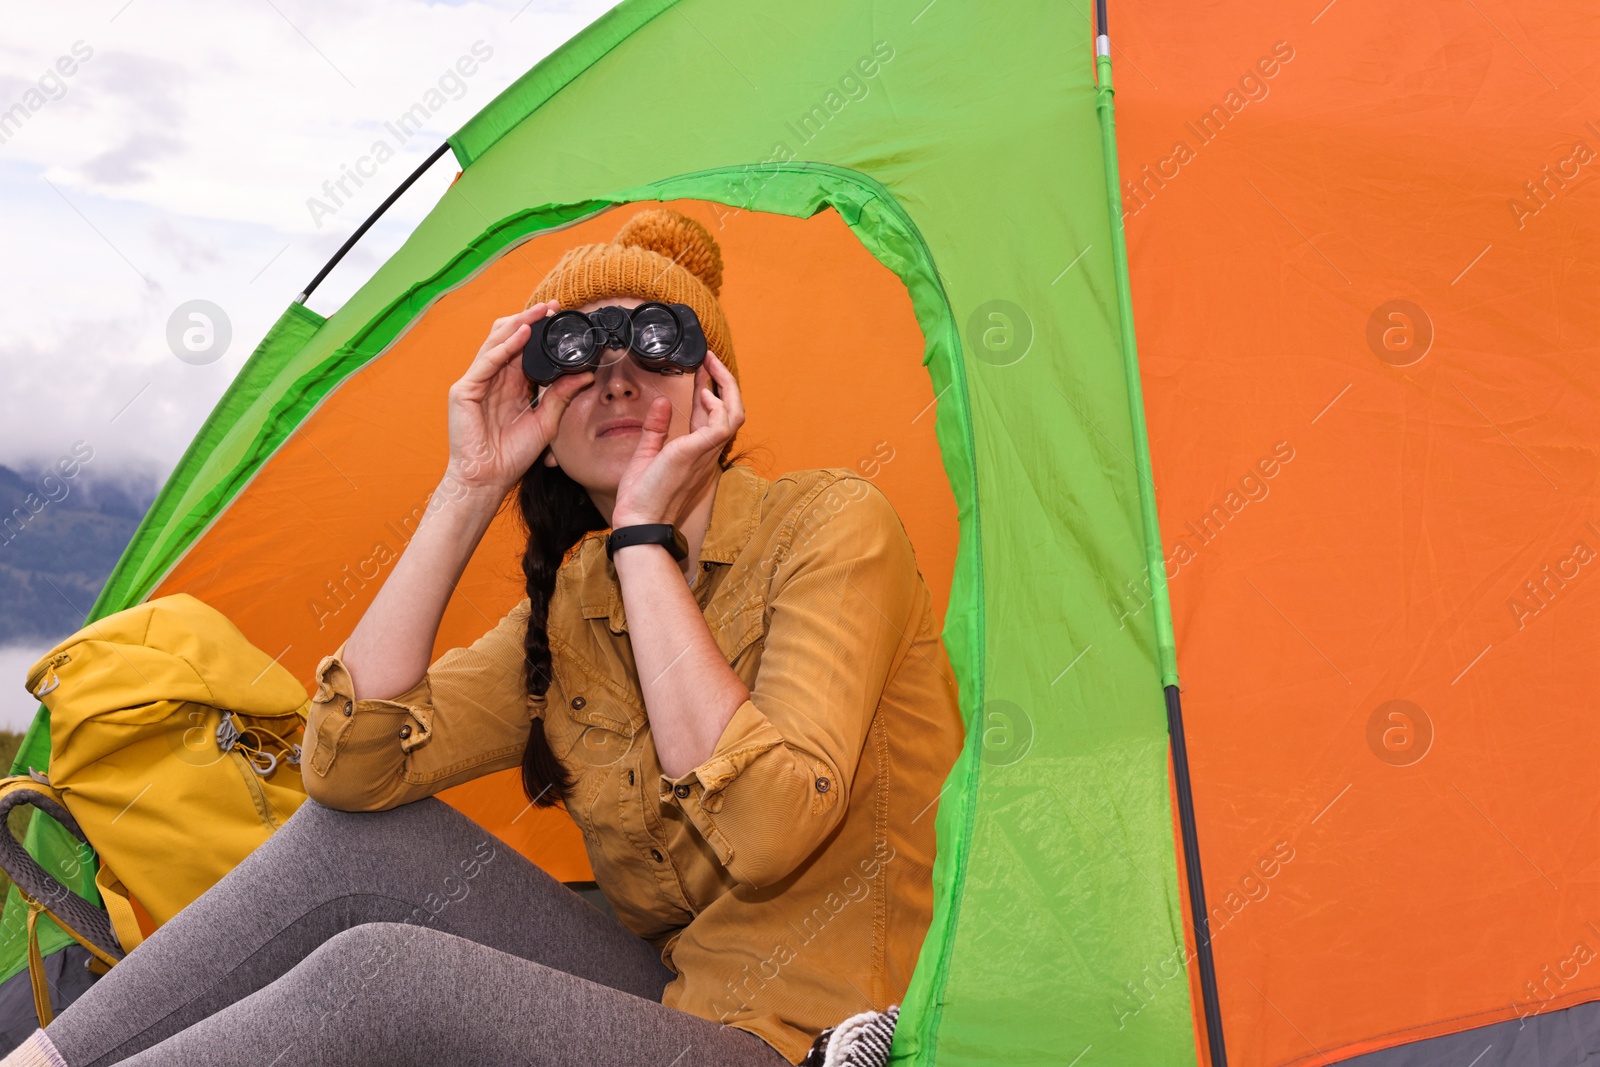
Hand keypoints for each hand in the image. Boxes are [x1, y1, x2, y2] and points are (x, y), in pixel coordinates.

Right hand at [444, 300, 592, 495]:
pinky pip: (487, 361)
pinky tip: (523, 334)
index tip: (560, 316)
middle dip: (530, 320)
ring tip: (540, 313)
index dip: (540, 331)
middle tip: (553, 308)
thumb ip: (561, 396)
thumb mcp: (545, 422)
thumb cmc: (511, 457)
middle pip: (509, 338)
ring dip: (519, 325)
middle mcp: (492, 379)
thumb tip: (585, 375)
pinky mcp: (464, 390)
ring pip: (496, 342)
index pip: (524, 349)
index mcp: (510, 385)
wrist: (488, 480)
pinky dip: (505, 346)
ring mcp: (476, 382)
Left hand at [612, 352, 744, 526]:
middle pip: (731, 411)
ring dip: (725, 386)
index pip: (710, 415)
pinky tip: (703, 393)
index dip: (710, 389)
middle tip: (710, 358)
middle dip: (723, 382)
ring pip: (735, 414)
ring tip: (710, 364)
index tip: (701, 368)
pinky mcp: (698, 452)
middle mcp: (707, 452)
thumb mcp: (647, 453)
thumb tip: (662, 403)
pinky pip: (722, 423)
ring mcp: (706, 453)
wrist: (638, 519)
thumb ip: (656, 428)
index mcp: (696, 452)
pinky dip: (717, 405)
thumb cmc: (642, 496)